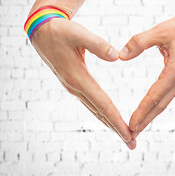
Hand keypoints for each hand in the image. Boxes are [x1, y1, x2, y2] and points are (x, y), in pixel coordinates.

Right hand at [30, 18, 135, 149]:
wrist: (42, 32)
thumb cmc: (61, 31)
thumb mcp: (79, 33)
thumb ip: (98, 45)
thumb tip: (117, 57)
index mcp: (78, 78)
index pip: (102, 104)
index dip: (116, 120)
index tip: (129, 134)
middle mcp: (75, 87)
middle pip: (100, 113)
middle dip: (116, 129)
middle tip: (132, 144)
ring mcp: (73, 87)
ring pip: (95, 110)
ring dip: (110, 124)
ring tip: (125, 136)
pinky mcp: (74, 84)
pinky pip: (91, 104)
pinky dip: (102, 114)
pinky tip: (109, 118)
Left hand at [119, 15, 174, 138]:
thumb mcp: (159, 31)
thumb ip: (138, 42)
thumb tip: (120, 56)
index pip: (155, 96)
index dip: (142, 111)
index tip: (131, 125)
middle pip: (161, 105)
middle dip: (145, 120)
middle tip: (131, 135)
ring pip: (164, 101)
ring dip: (151, 115)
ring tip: (138, 127)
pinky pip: (167, 95)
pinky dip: (157, 105)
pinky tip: (149, 110)